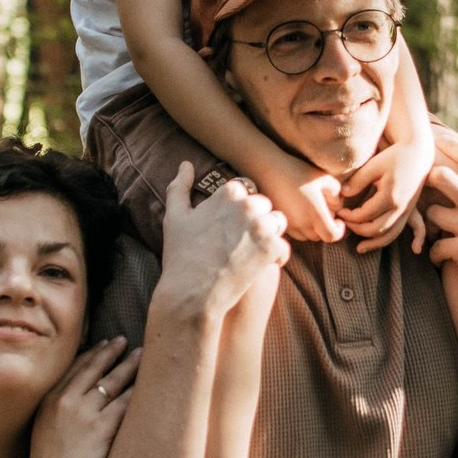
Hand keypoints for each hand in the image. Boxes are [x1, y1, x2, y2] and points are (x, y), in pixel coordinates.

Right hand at [30, 337, 137, 457]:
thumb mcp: (43, 427)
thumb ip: (56, 408)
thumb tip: (74, 395)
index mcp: (50, 399)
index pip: (75, 368)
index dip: (92, 354)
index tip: (104, 344)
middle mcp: (66, 401)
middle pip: (94, 369)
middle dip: (111, 352)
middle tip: (124, 340)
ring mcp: (85, 413)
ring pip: (112, 382)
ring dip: (129, 366)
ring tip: (141, 355)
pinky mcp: (102, 428)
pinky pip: (124, 404)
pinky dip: (137, 392)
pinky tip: (148, 383)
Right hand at [159, 163, 290, 316]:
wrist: (191, 293)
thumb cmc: (181, 255)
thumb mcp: (174, 217)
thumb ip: (179, 187)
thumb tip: (185, 164)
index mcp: (228, 192)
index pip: (244, 190)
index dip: (236, 208)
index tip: (227, 226)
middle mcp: (248, 204)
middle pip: (263, 205)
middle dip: (255, 220)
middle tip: (238, 242)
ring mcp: (262, 226)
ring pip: (277, 222)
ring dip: (268, 234)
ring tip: (250, 251)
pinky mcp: (272, 248)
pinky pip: (283, 247)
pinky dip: (275, 257)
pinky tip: (258, 266)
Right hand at [249, 153, 344, 242]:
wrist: (266, 169)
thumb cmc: (296, 170)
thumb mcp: (323, 176)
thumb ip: (336, 192)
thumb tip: (336, 206)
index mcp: (315, 213)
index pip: (332, 236)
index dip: (339, 231)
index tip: (338, 220)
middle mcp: (301, 223)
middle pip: (318, 237)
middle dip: (325, 227)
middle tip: (325, 211)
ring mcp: (288, 224)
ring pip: (305, 236)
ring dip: (311, 228)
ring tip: (310, 210)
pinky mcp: (278, 222)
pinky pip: (293, 231)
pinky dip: (299, 225)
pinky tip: (297, 209)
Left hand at [338, 140, 432, 252]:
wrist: (418, 154)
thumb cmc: (394, 156)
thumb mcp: (374, 165)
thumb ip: (357, 181)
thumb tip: (342, 195)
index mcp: (390, 196)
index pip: (364, 215)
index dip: (348, 216)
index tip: (338, 211)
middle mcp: (400, 208)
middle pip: (375, 230)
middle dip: (357, 229)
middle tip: (344, 222)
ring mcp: (406, 211)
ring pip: (388, 236)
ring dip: (371, 242)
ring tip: (358, 246)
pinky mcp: (409, 212)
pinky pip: (396, 232)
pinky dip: (384, 240)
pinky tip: (371, 243)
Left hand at [423, 127, 457, 328]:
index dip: (453, 146)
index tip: (437, 141)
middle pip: (445, 176)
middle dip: (430, 180)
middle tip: (423, 188)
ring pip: (433, 210)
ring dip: (431, 223)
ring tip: (436, 232)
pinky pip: (434, 246)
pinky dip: (434, 255)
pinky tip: (440, 261)